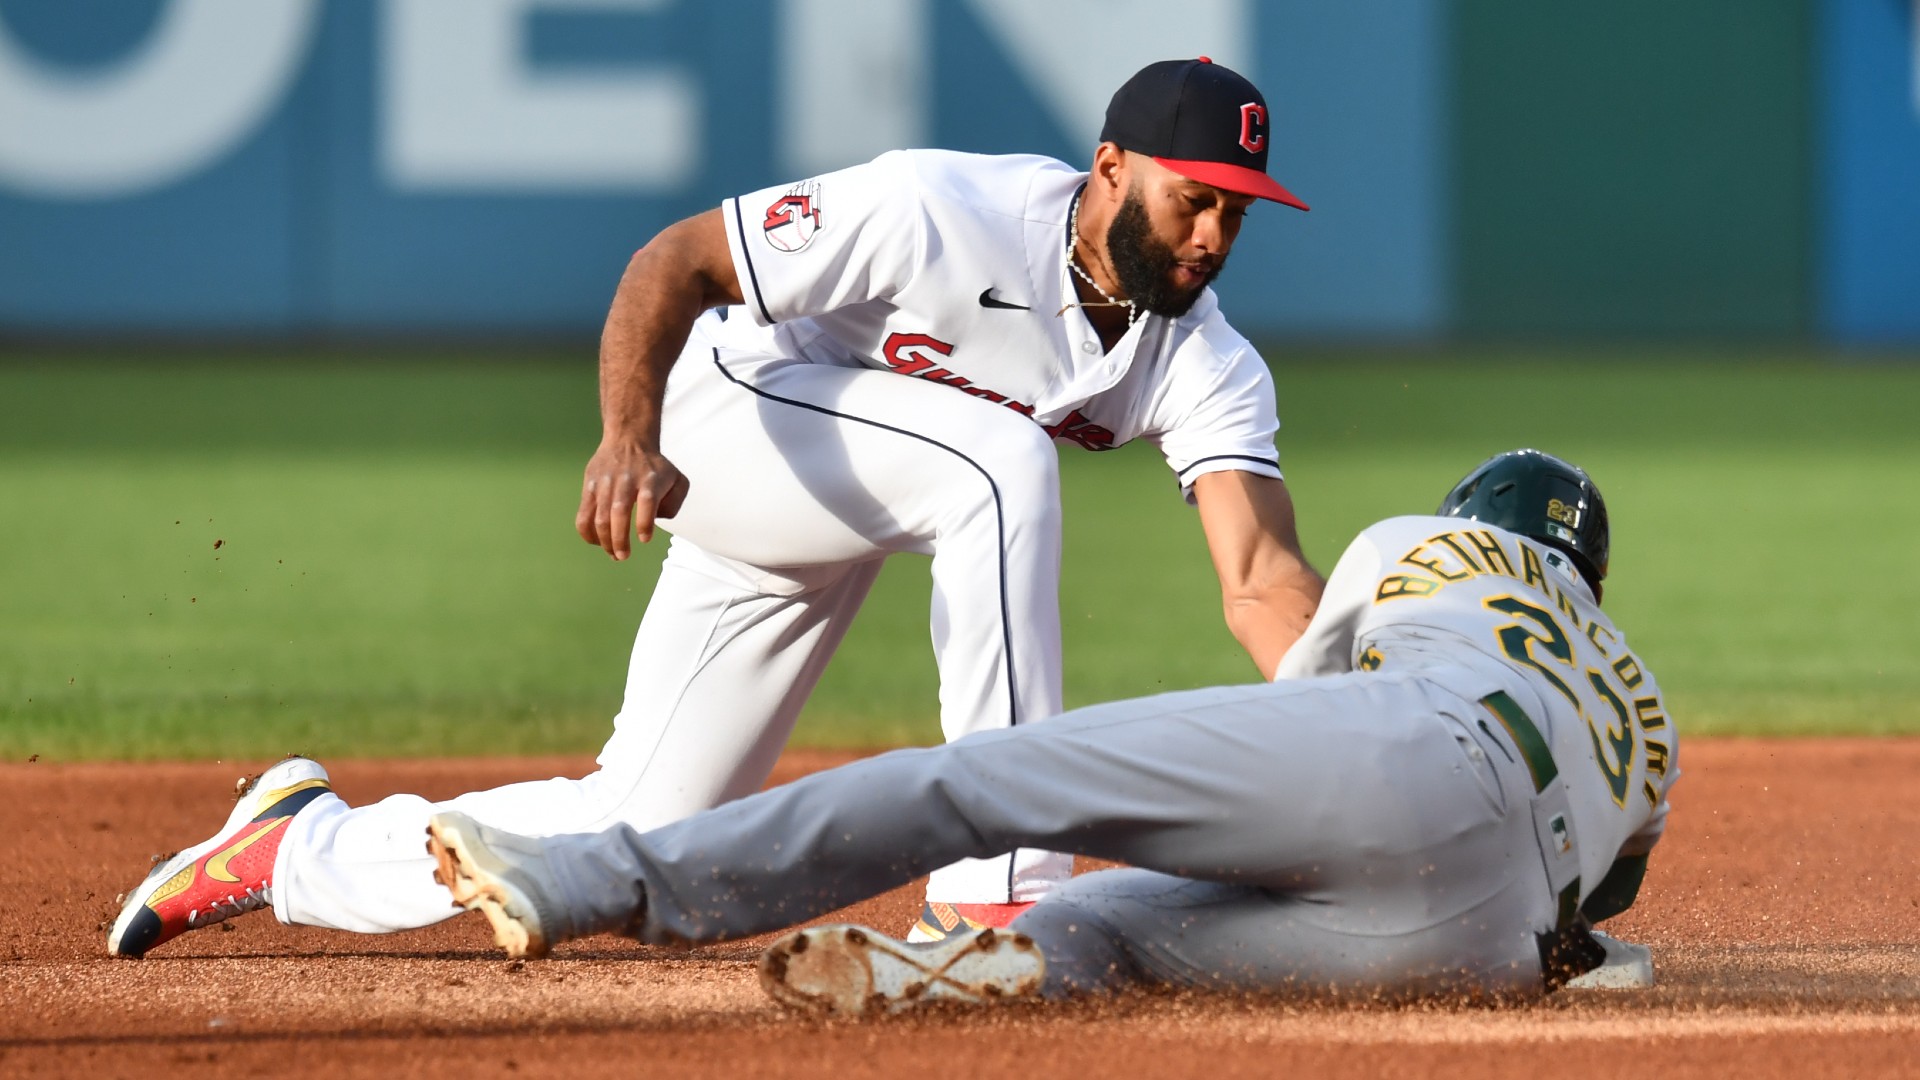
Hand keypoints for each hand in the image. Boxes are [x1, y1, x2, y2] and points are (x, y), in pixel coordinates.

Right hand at [575, 439, 690, 560]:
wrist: (629, 440)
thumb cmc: (655, 468)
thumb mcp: (677, 479)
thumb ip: (675, 502)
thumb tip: (657, 520)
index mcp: (650, 479)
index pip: (647, 501)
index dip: (644, 523)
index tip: (644, 539)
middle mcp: (626, 480)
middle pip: (619, 511)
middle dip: (620, 539)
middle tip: (623, 556)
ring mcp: (605, 483)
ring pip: (600, 516)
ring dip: (604, 540)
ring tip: (613, 554)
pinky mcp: (590, 486)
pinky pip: (584, 514)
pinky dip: (587, 532)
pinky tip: (596, 542)